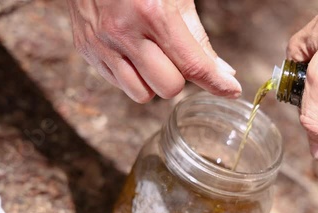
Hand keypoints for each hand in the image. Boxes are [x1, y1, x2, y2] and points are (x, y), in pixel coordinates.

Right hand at [67, 0, 241, 102]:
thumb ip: (198, 38)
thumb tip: (222, 73)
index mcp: (151, 12)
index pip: (192, 65)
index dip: (216, 83)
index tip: (230, 91)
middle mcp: (122, 32)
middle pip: (168, 88)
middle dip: (179, 78)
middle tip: (175, 56)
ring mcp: (100, 44)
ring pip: (142, 94)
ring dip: (153, 81)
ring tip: (151, 55)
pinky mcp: (86, 50)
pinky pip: (119, 85)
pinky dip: (132, 75)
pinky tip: (131, 52)